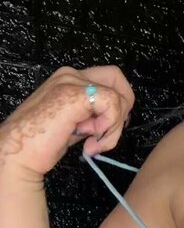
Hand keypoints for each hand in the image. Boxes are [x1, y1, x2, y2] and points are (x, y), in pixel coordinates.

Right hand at [0, 65, 133, 180]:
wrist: (19, 152)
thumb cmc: (41, 142)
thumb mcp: (75, 123)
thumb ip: (93, 114)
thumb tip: (115, 119)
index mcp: (68, 79)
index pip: (109, 79)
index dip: (118, 103)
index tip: (109, 127)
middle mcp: (70, 75)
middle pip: (117, 79)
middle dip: (121, 111)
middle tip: (105, 134)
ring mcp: (71, 82)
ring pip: (117, 96)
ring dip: (112, 128)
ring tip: (92, 143)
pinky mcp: (74, 95)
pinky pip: (112, 105)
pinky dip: (108, 129)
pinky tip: (90, 142)